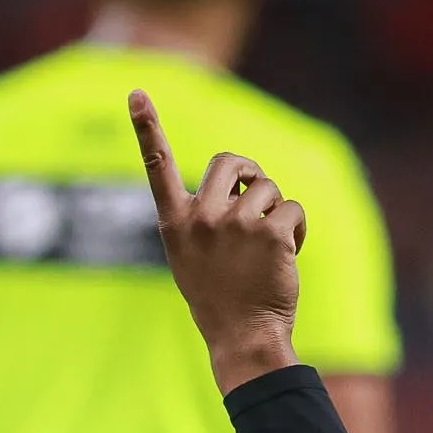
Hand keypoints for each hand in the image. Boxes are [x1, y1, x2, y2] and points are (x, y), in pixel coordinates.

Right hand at [129, 89, 300, 392]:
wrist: (242, 338)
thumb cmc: (218, 298)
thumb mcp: (190, 256)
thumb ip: (199, 217)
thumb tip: (234, 183)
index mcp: (175, 223)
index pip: (157, 166)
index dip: (146, 127)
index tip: (136, 93)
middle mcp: (200, 219)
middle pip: (231, 161)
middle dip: (250, 176)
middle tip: (255, 202)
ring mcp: (235, 225)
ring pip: (268, 187)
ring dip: (275, 210)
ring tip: (267, 246)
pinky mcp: (270, 233)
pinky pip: (293, 208)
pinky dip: (296, 229)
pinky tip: (286, 255)